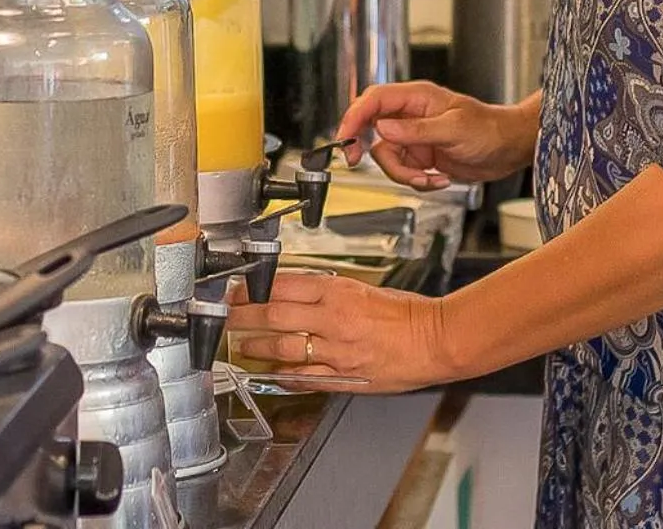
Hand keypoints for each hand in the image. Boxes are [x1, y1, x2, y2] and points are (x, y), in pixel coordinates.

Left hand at [226, 272, 451, 394]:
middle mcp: (333, 318)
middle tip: (226, 315)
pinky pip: (304, 377)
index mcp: (339, 291)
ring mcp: (336, 350)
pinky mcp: (344, 376)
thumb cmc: (407, 314)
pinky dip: (283, 374)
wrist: (436, 340)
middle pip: (274, 313)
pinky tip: (270, 371)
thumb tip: (295, 295)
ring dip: (256, 345)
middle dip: (243, 315)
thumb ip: (329, 294)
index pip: (283, 285)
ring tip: (241, 345)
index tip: (238, 289)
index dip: (254, 288)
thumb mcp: (364, 290)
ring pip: (282, 346)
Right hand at [337, 81, 522, 189]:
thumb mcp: (453, 129)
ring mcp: (414, 138)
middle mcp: (410, 116)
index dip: (354, 117)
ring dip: (404, 174)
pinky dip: (417, 181)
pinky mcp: (421, 157)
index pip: (374, 101)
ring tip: (430, 178)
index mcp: (416, 98)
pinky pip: (404, 172)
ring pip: (387, 157)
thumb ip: (416, 130)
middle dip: (366, 149)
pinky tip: (439, 179)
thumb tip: (382, 129)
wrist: (509, 150)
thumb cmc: (489, 129)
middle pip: (371, 130)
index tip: (344, 138)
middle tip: (356, 162)